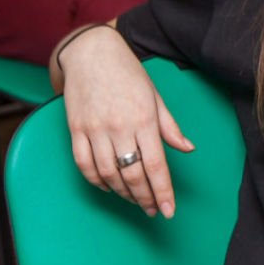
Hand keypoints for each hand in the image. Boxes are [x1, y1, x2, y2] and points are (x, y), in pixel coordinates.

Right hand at [58, 25, 192, 217]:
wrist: (91, 53)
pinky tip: (109, 187)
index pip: (156, 166)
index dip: (163, 192)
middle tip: (154, 210)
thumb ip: (169, 126)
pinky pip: (84, 165)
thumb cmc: (128, 73)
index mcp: (144, 119)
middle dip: (145, 198)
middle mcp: (119, 128)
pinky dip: (97, 181)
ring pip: (108, 174)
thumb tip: (187, 148)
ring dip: (122, 193)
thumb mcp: (155, 96)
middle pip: (132, 175)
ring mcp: (94, 130)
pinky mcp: (75, 130)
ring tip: (135, 199)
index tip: (169, 211)